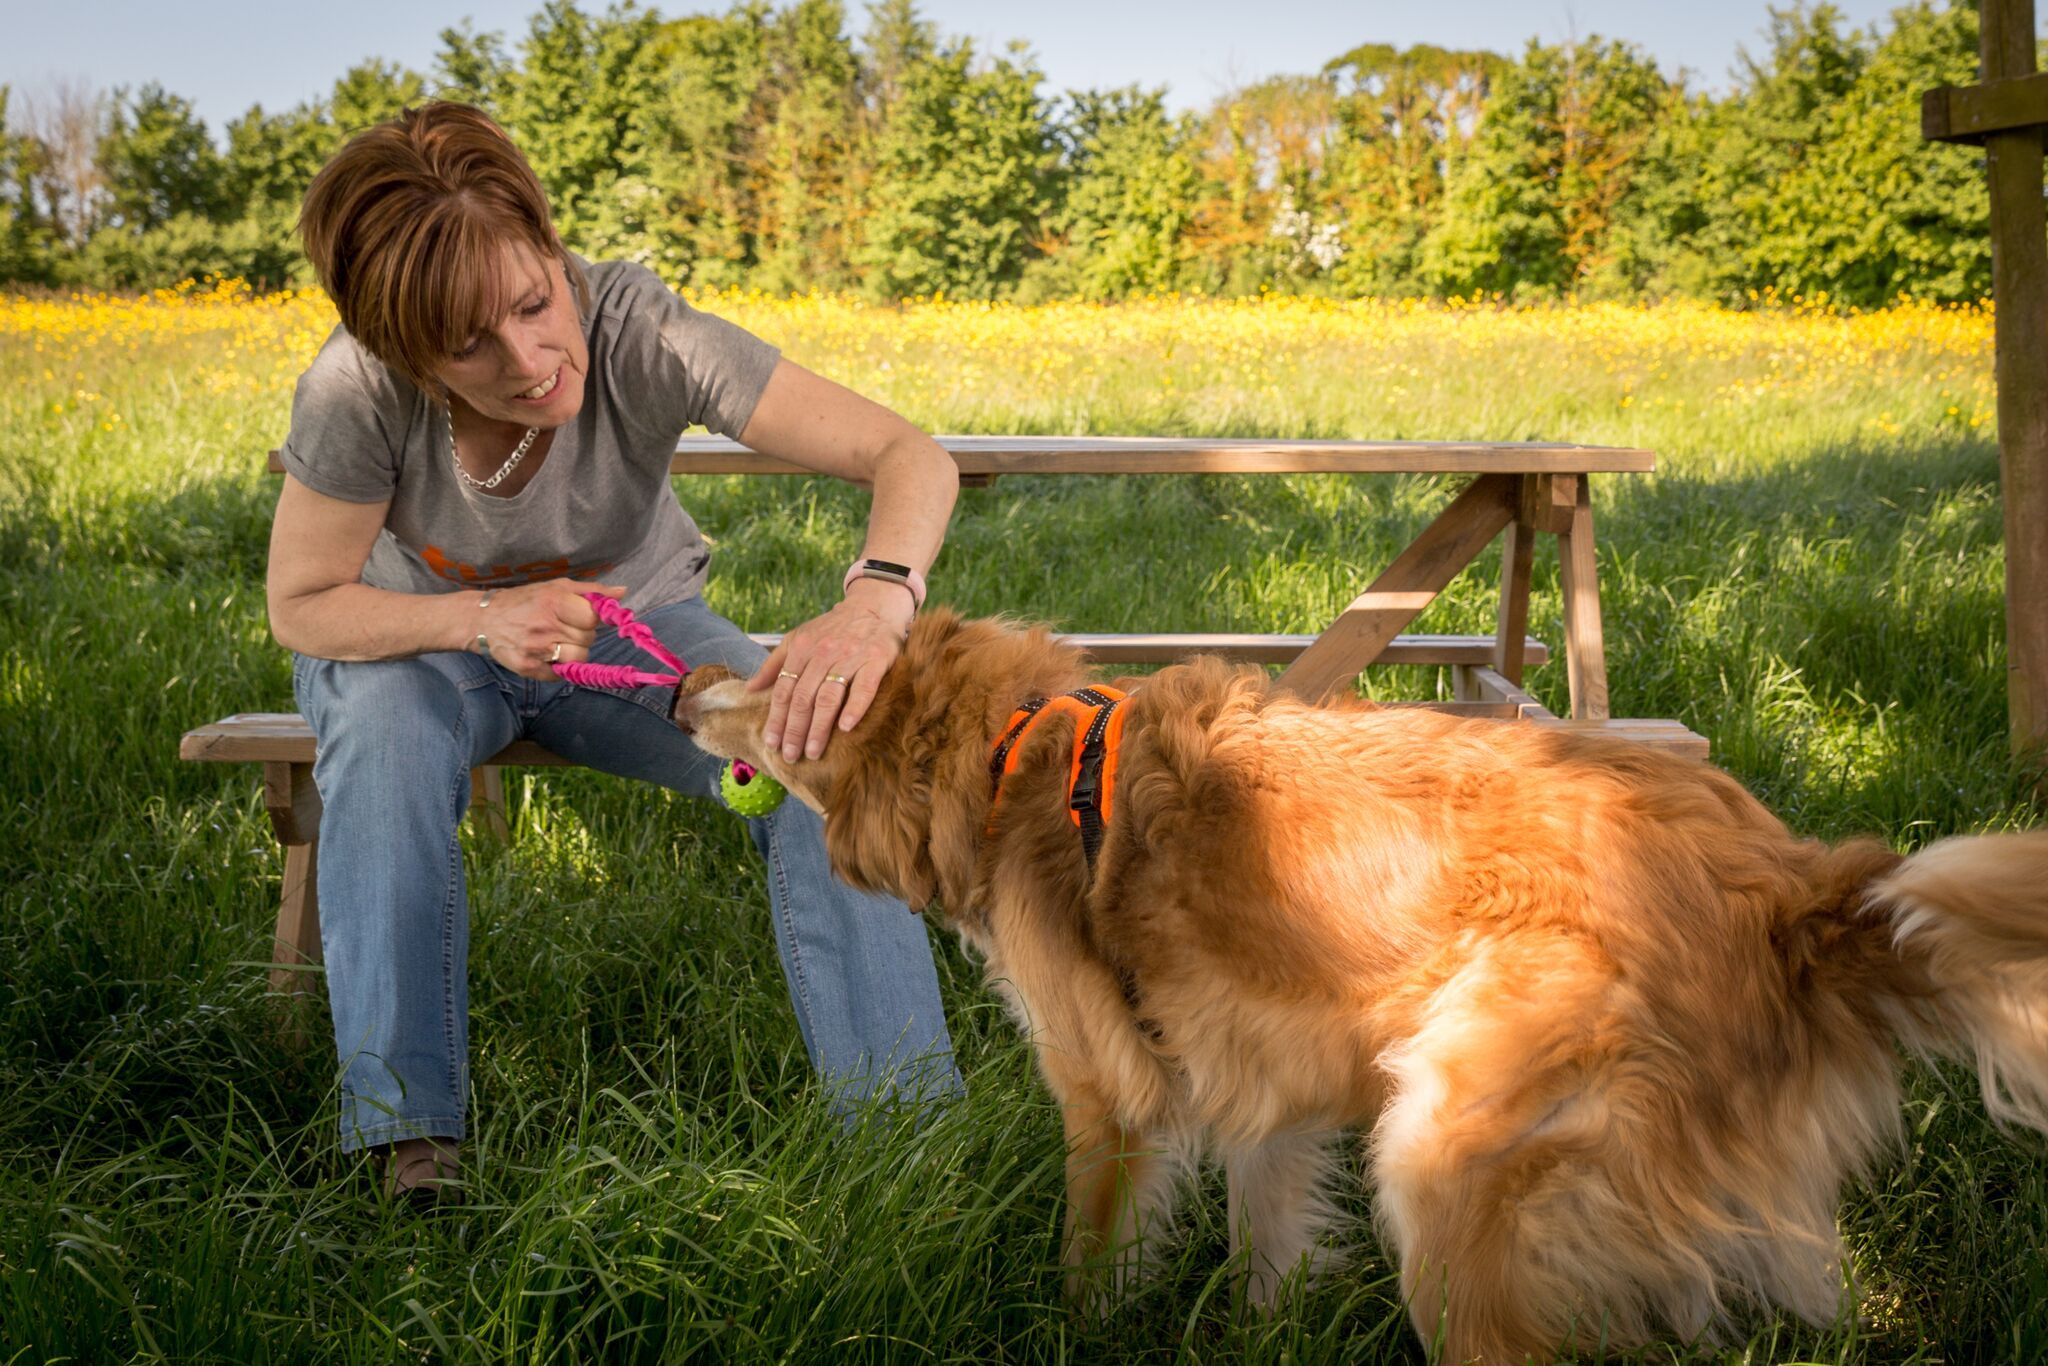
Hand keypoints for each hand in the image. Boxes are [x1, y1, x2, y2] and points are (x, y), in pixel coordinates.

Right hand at [477, 579, 627, 680]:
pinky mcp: (529, 668)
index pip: (592, 618)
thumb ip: (591, 591)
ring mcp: (537, 650)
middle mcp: (545, 626)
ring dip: (574, 651)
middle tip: (563, 627)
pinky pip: (562, 674)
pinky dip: (560, 666)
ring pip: (580, 658)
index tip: (579, 616)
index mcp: (554, 601)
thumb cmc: (525, 600)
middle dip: (581, 634)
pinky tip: (547, 653)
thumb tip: (623, 593)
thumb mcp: (556, 587)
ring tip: (556, 641)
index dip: (589, 619)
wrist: (483, 619)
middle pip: (588, 639)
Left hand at [748, 578, 914, 759]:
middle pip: (803, 697)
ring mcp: (850, 656)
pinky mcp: (876, 659)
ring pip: (829, 696)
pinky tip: (846, 728)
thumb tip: (750, 688)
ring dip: (819, 727)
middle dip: (795, 730)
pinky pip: (864, 687)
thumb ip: (775, 663)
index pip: (783, 690)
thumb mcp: (800, 638)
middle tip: (791, 755)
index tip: (771, 743)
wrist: (874, 605)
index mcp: (802, 648)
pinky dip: (854, 708)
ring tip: (813, 751)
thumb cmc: (834, 628)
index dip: (776, 719)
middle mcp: (823, 652)